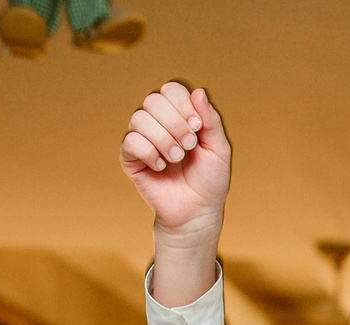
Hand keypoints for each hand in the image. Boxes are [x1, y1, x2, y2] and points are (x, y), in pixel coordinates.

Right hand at [119, 82, 230, 238]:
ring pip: (139, 118)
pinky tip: (160, 167)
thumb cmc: (209, 180)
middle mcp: (157, 122)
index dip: (184, 104)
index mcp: (179, 115)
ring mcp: (142, 138)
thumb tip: (199, 91)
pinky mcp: (130, 156)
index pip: (171, 89)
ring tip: (177, 159)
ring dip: (164, 140)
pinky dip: (149, 153)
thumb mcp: (219, 149)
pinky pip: (131, 141)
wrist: (197, 211)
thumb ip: (211, 121)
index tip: (198, 127)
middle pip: (154, 100)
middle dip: (176, 123)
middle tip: (189, 145)